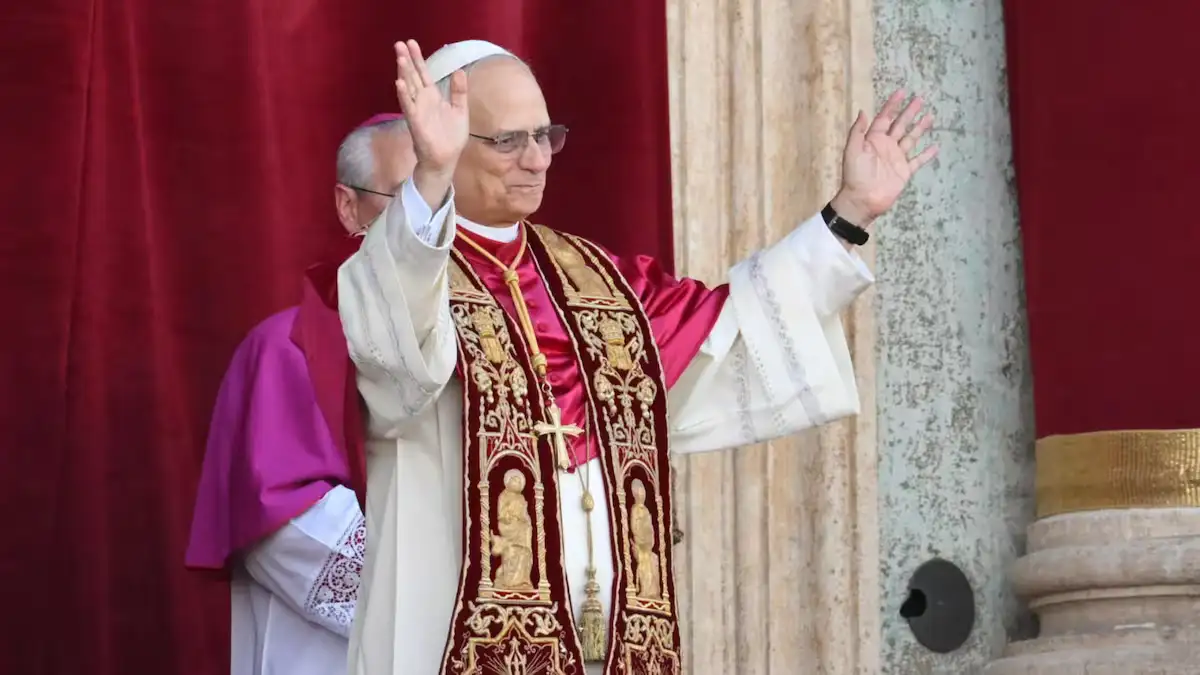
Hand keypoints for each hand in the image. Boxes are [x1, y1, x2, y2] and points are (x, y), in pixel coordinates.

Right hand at [393, 40, 467, 174]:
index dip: (417, 58)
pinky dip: (403, 96)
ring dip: (403, 73)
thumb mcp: (460, 110)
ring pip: (408, 88)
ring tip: (399, 58)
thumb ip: (459, 91)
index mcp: (433, 96)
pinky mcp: (416, 123)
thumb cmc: (451, 137)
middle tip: (399, 43)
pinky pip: (408, 107)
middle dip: (406, 60)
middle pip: (412, 76)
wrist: (446, 159)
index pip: (423, 73)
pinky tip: (399, 83)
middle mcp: (422, 101)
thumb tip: (459, 71)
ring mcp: (417, 111)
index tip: (411, 42)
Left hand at [831, 90, 937, 225]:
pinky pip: (918, 160)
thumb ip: (858, 131)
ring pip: (911, 139)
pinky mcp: (904, 171)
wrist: (862, 199)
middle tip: (920, 99)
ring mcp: (897, 158)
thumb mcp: (852, 150)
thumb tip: (863, 111)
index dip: (892, 105)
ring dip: (920, 128)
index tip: (902, 92)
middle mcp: (886, 146)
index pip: (884, 118)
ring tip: (930, 117)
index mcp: (873, 139)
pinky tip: (936, 146)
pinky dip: (927, 154)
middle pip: (900, 125)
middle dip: (909, 112)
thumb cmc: (855, 174)